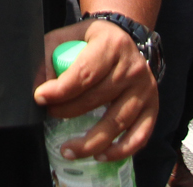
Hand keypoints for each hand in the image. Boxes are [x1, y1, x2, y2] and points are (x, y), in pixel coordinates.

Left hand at [34, 19, 156, 160]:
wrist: (125, 37)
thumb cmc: (92, 40)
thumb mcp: (69, 36)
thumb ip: (50, 55)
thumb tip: (40, 85)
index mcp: (111, 45)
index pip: (85, 73)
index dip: (61, 89)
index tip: (41, 98)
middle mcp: (132, 67)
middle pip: (97, 99)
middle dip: (68, 112)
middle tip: (49, 115)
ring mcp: (145, 89)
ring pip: (116, 122)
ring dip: (90, 142)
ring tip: (67, 150)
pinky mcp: (152, 106)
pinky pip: (139, 135)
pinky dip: (121, 150)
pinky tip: (101, 155)